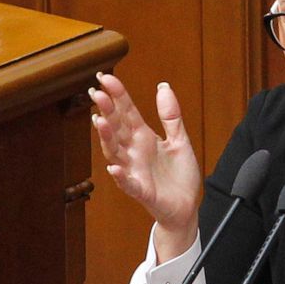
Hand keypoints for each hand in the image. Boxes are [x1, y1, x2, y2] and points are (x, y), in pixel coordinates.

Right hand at [90, 73, 201, 259]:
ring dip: (107, 138)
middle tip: (97, 92)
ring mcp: (135, 171)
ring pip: (116, 152)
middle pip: (117, 128)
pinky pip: (128, 183)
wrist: (187, 206)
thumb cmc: (179, 175)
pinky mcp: (142, 191)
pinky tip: (114, 167)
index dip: (118, 95)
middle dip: (107, 111)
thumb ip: (170, 116)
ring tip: (99, 121)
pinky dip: (121, 176)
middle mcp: (134, 152)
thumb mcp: (179, 140)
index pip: (127, 112)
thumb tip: (163, 86)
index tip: (106, 77)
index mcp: (144, 137)